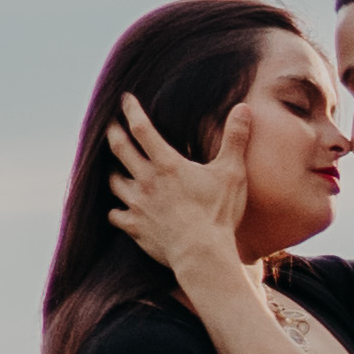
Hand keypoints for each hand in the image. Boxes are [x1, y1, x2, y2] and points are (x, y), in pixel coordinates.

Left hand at [104, 95, 252, 287]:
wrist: (203, 255)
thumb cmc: (219, 213)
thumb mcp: (233, 173)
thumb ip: (235, 139)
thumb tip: (243, 108)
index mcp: (166, 164)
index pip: (141, 129)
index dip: (131, 110)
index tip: (125, 99)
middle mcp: (145, 180)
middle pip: (119, 149)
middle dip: (112, 133)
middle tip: (110, 126)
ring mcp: (137, 204)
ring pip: (113, 182)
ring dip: (113, 173)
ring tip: (115, 169)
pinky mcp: (135, 226)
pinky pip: (115, 215)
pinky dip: (116, 210)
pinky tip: (120, 210)